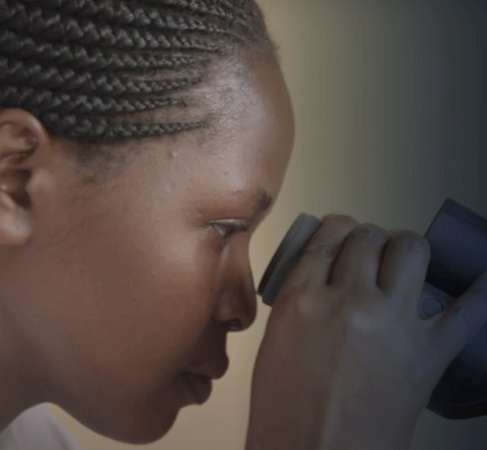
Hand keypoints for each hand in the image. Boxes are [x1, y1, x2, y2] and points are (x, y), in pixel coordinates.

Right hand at [245, 215, 486, 449]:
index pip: (328, 236)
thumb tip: (319, 274)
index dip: (338, 227)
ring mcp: (391, 324)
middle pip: (369, 237)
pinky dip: (479, 292)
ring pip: (411, 250)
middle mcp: (348, 301)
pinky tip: (481, 280)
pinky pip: (466, 312)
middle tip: (368, 252)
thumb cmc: (285, 410)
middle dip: (369, 239)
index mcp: (302, 299)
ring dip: (406, 248)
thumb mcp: (275, 341)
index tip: (342, 231)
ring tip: (403, 261)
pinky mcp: (427, 354)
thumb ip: (298, 298)